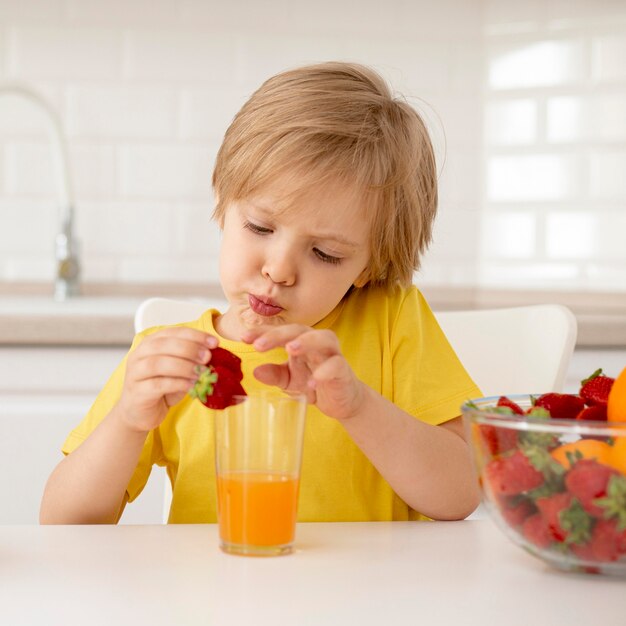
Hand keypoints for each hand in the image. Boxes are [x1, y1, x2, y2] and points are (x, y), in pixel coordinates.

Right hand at [117, 327, 217, 432]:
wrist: (140, 412)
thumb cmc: (161, 387)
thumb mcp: (179, 370)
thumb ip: (190, 359)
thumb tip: (214, 354)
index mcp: (151, 343)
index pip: (173, 332)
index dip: (195, 336)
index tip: (214, 342)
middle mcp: (139, 354)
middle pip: (164, 345)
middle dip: (190, 349)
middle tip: (207, 357)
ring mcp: (135, 373)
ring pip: (159, 363)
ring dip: (184, 366)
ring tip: (202, 372)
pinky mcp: (137, 392)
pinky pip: (158, 384)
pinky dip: (178, 383)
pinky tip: (192, 385)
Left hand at [242, 325, 365, 419]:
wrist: (342, 401)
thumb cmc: (314, 383)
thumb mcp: (290, 381)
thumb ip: (274, 375)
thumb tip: (255, 371)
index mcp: (300, 342)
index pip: (280, 332)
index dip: (262, 332)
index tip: (244, 338)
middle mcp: (317, 343)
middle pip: (299, 330)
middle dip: (278, 335)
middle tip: (259, 345)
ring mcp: (332, 355)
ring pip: (323, 338)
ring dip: (306, 341)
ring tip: (290, 349)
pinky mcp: (344, 370)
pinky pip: (336, 366)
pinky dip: (324, 372)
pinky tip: (312, 383)